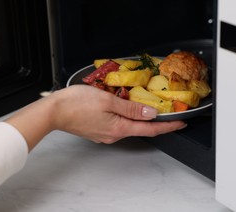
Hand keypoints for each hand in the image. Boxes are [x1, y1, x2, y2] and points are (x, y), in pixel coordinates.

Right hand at [6, 85, 185, 150]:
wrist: (54, 111)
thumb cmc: (77, 103)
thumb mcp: (108, 101)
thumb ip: (131, 108)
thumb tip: (152, 113)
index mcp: (119, 128)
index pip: (151, 129)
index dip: (168, 126)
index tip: (181, 123)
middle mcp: (114, 135)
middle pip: (141, 127)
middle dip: (155, 120)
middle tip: (167, 109)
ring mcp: (106, 134)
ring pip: (129, 124)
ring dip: (140, 116)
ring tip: (147, 104)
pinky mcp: (99, 130)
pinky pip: (118, 123)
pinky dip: (126, 115)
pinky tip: (125, 106)